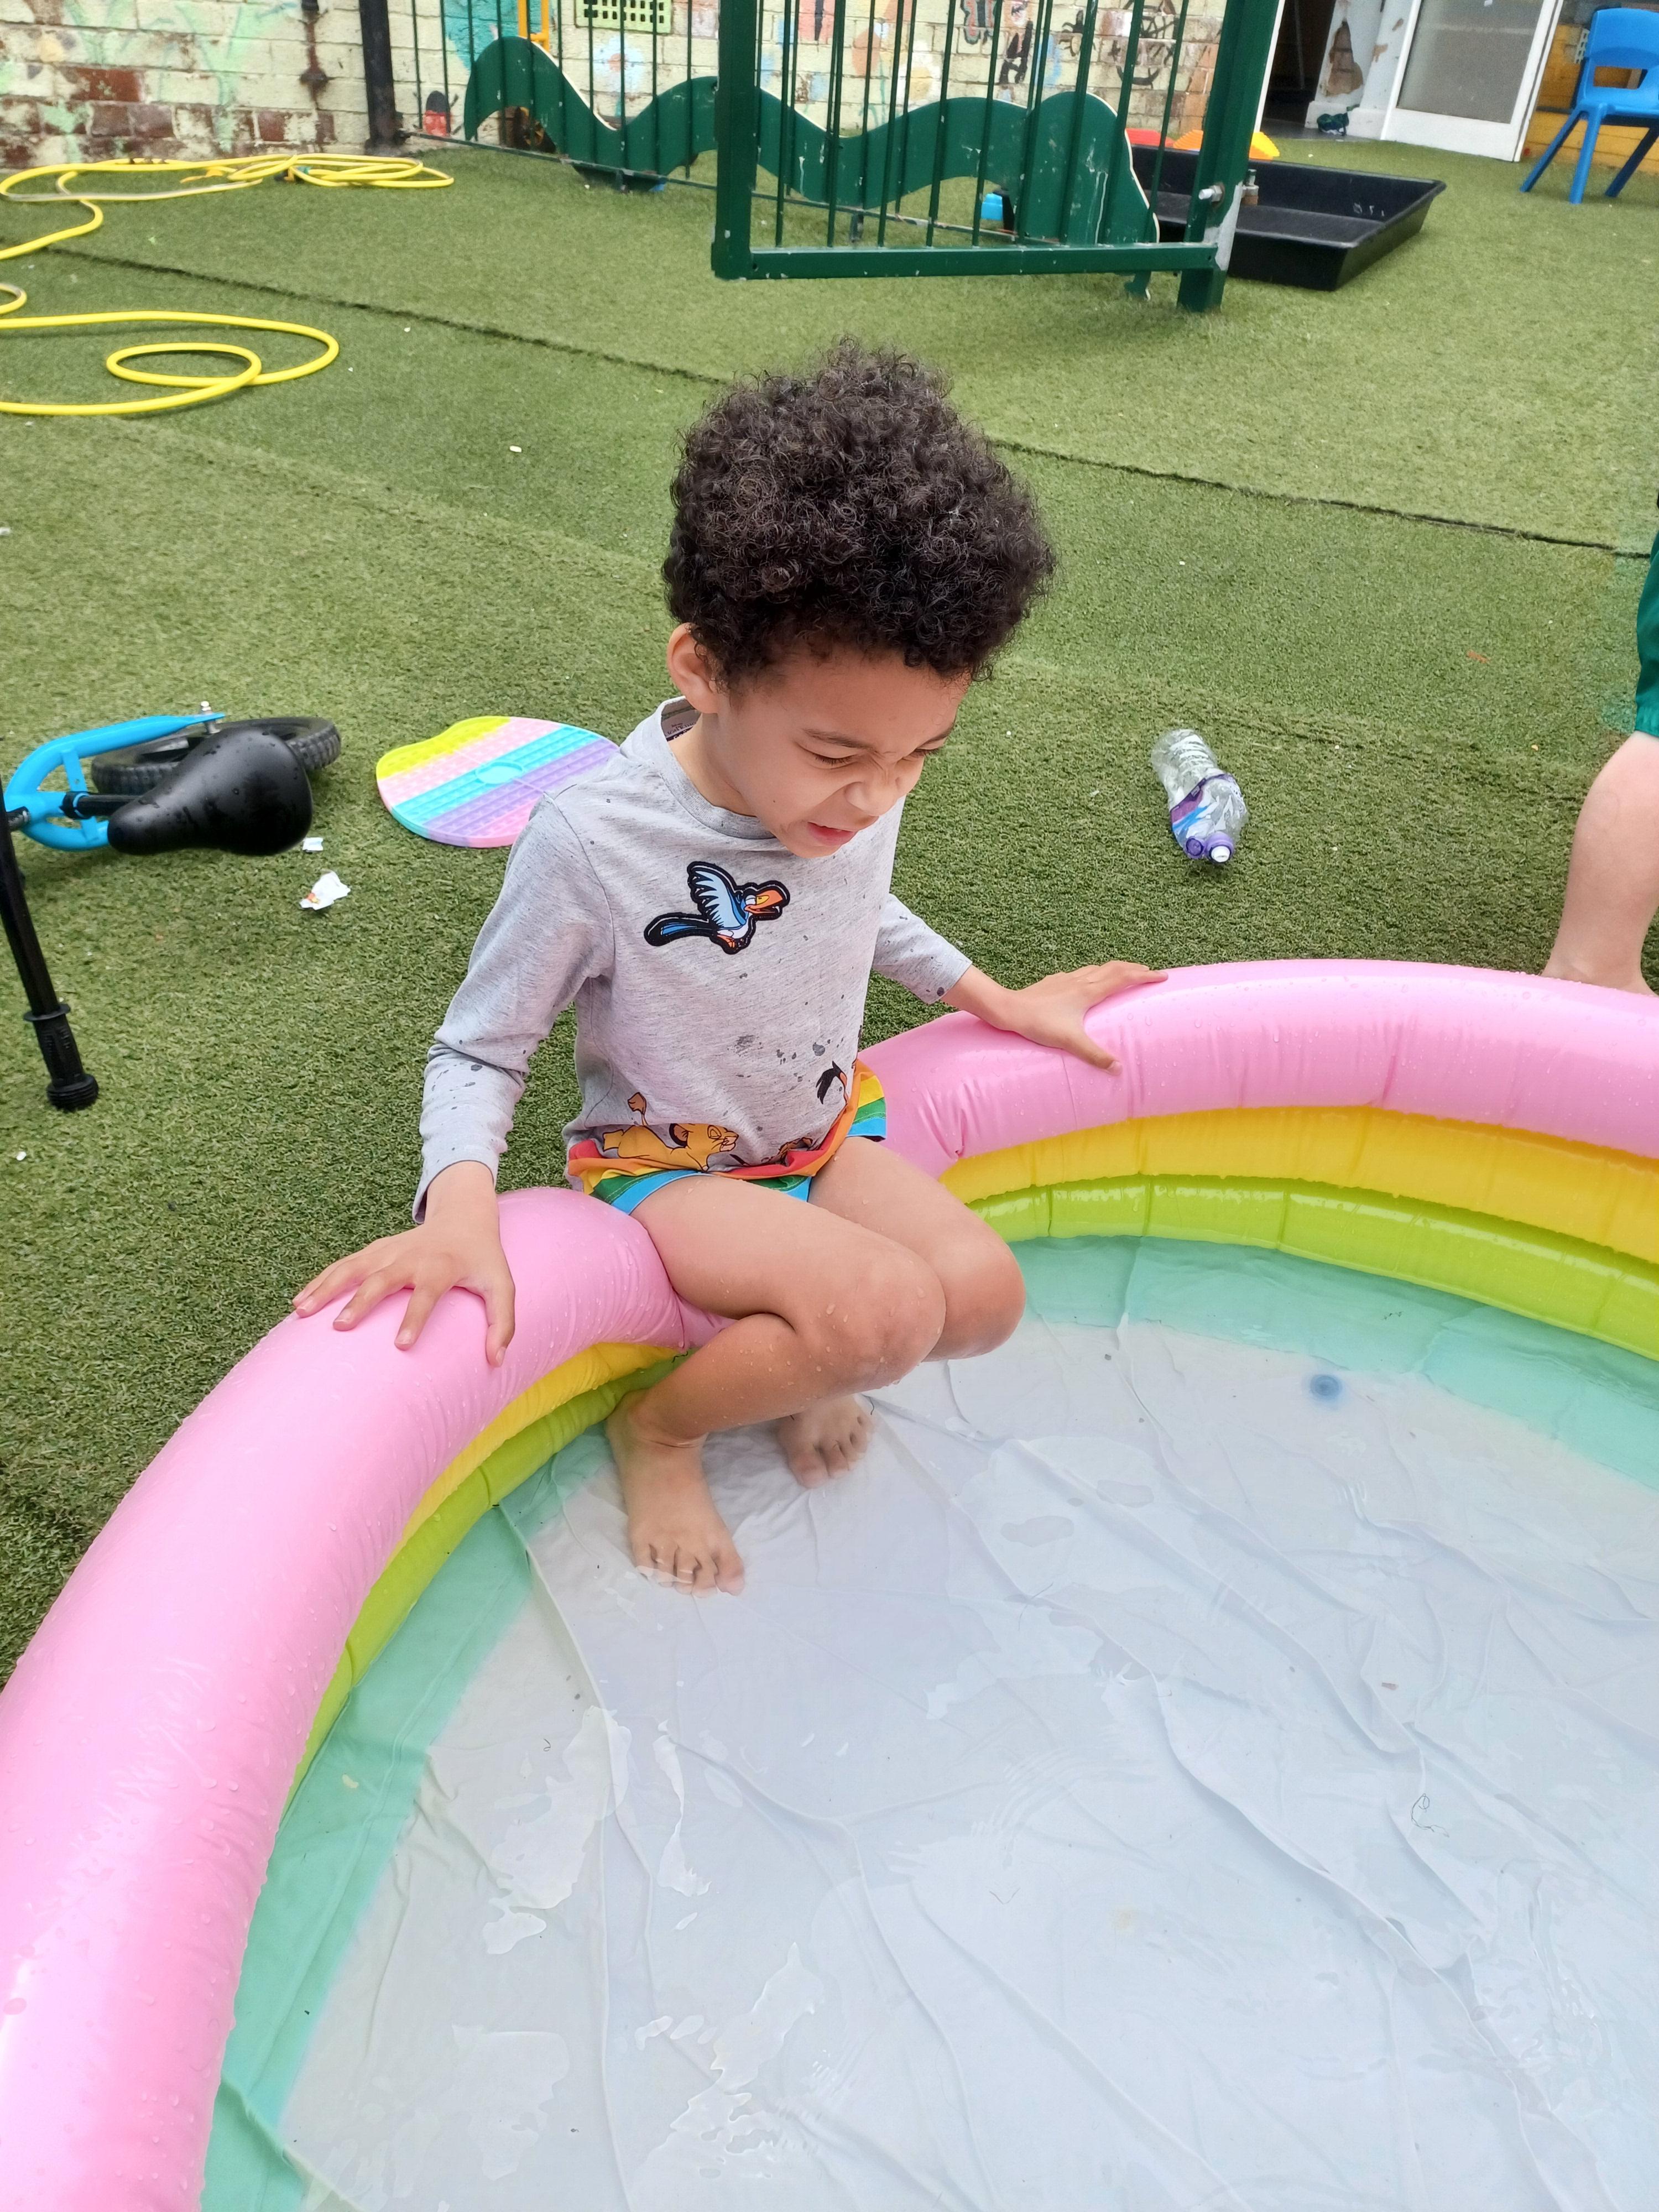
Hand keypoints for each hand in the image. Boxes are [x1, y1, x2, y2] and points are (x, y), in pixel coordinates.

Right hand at [291, 1161, 515, 1364]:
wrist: (464, 1217)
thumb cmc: (483, 1259)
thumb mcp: (503, 1286)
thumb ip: (503, 1323)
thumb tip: (495, 1361)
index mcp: (441, 1267)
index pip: (427, 1294)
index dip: (415, 1318)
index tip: (401, 1346)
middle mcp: (410, 1257)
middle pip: (381, 1279)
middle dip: (360, 1302)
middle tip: (340, 1327)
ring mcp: (388, 1251)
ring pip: (352, 1268)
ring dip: (326, 1287)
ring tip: (301, 1312)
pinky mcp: (374, 1251)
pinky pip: (343, 1265)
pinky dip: (321, 1280)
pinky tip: (300, 1301)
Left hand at [945, 961, 1165, 1070]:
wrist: (1009, 1009)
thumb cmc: (1039, 1024)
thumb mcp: (1070, 1042)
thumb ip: (1095, 1055)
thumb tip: (1119, 1070)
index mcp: (1089, 992)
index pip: (1124, 979)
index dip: (1145, 976)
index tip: (1163, 976)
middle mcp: (1081, 981)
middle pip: (1114, 968)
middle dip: (1134, 969)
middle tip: (1150, 972)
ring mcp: (1067, 979)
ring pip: (1097, 968)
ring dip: (1115, 969)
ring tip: (1124, 973)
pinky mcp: (1055, 981)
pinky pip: (1081, 973)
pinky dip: (1093, 973)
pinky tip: (1087, 980)